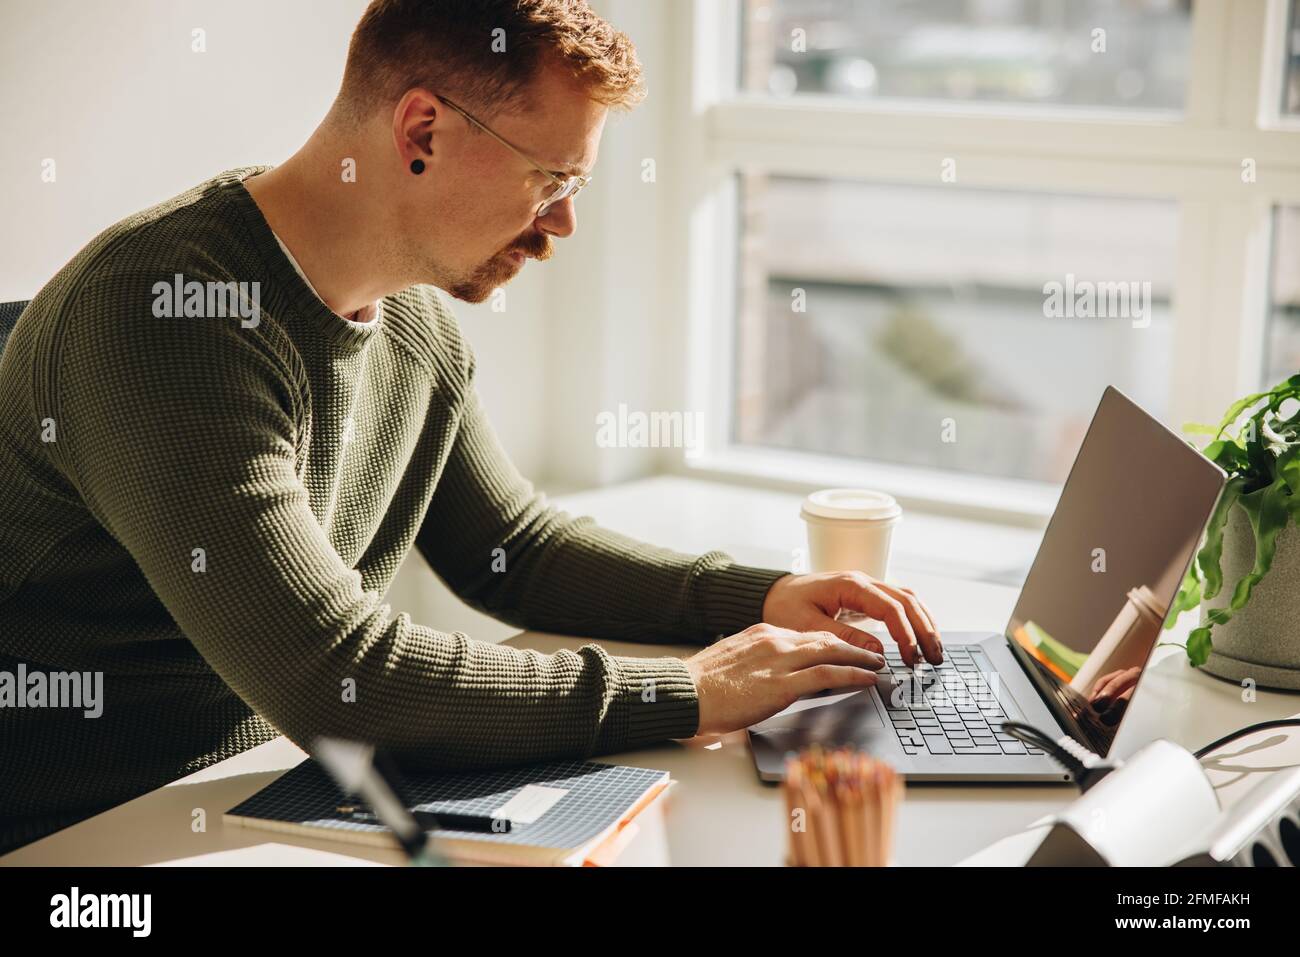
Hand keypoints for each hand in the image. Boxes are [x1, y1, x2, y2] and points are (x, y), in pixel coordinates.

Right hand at [684, 624, 883, 735]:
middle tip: (873, 654)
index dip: (832, 644)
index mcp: (762, 634)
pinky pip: (827, 674)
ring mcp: (780, 660)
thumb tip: (770, 677)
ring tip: (878, 665)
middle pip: (825, 638)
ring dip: (860, 658)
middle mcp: (774, 640)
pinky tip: (867, 679)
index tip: (846, 651)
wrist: (684, 693)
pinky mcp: (782, 684)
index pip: (807, 636)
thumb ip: (757, 664)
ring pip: (832, 651)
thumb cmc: (701, 686)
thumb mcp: (733, 663)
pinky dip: (852, 674)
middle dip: (853, 646)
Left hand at [761, 570, 942, 666]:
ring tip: (935, 651)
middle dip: (925, 630)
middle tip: (935, 658)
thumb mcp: (807, 625)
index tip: (911, 658)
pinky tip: (920, 639)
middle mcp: (863, 582)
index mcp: (850, 585)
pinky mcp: (867, 597)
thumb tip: (877, 651)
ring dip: (924, 624)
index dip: (905, 634)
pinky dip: (914, 621)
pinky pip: (898, 604)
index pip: (890, 608)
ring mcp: (867, 587)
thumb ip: (842, 637)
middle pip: (907, 601)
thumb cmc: (785, 606)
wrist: (773, 592)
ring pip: (908, 599)